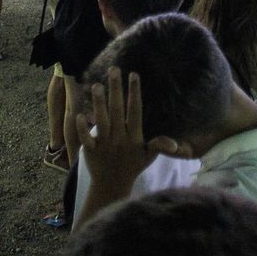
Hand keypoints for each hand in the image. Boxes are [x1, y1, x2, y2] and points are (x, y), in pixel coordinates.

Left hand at [76, 68, 186, 194]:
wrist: (112, 185)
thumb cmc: (132, 166)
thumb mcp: (149, 157)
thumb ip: (159, 146)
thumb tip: (175, 144)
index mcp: (134, 137)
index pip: (135, 111)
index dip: (135, 93)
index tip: (134, 75)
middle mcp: (119, 138)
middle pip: (117, 111)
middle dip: (116, 90)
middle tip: (114, 70)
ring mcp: (104, 144)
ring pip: (102, 121)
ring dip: (99, 104)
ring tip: (96, 86)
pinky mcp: (91, 151)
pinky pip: (86, 139)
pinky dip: (84, 129)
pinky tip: (81, 115)